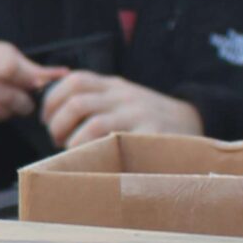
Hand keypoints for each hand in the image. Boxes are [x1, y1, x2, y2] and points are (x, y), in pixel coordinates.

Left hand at [40, 71, 202, 147]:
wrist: (196, 123)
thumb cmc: (148, 118)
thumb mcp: (122, 100)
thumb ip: (94, 102)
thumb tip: (51, 117)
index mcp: (114, 85)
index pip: (75, 80)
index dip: (52, 100)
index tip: (46, 120)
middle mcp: (125, 96)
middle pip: (77, 102)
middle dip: (58, 125)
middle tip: (57, 141)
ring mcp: (140, 115)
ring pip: (94, 124)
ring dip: (74, 143)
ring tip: (73, 154)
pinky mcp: (153, 136)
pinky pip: (119, 145)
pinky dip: (100, 155)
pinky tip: (97, 163)